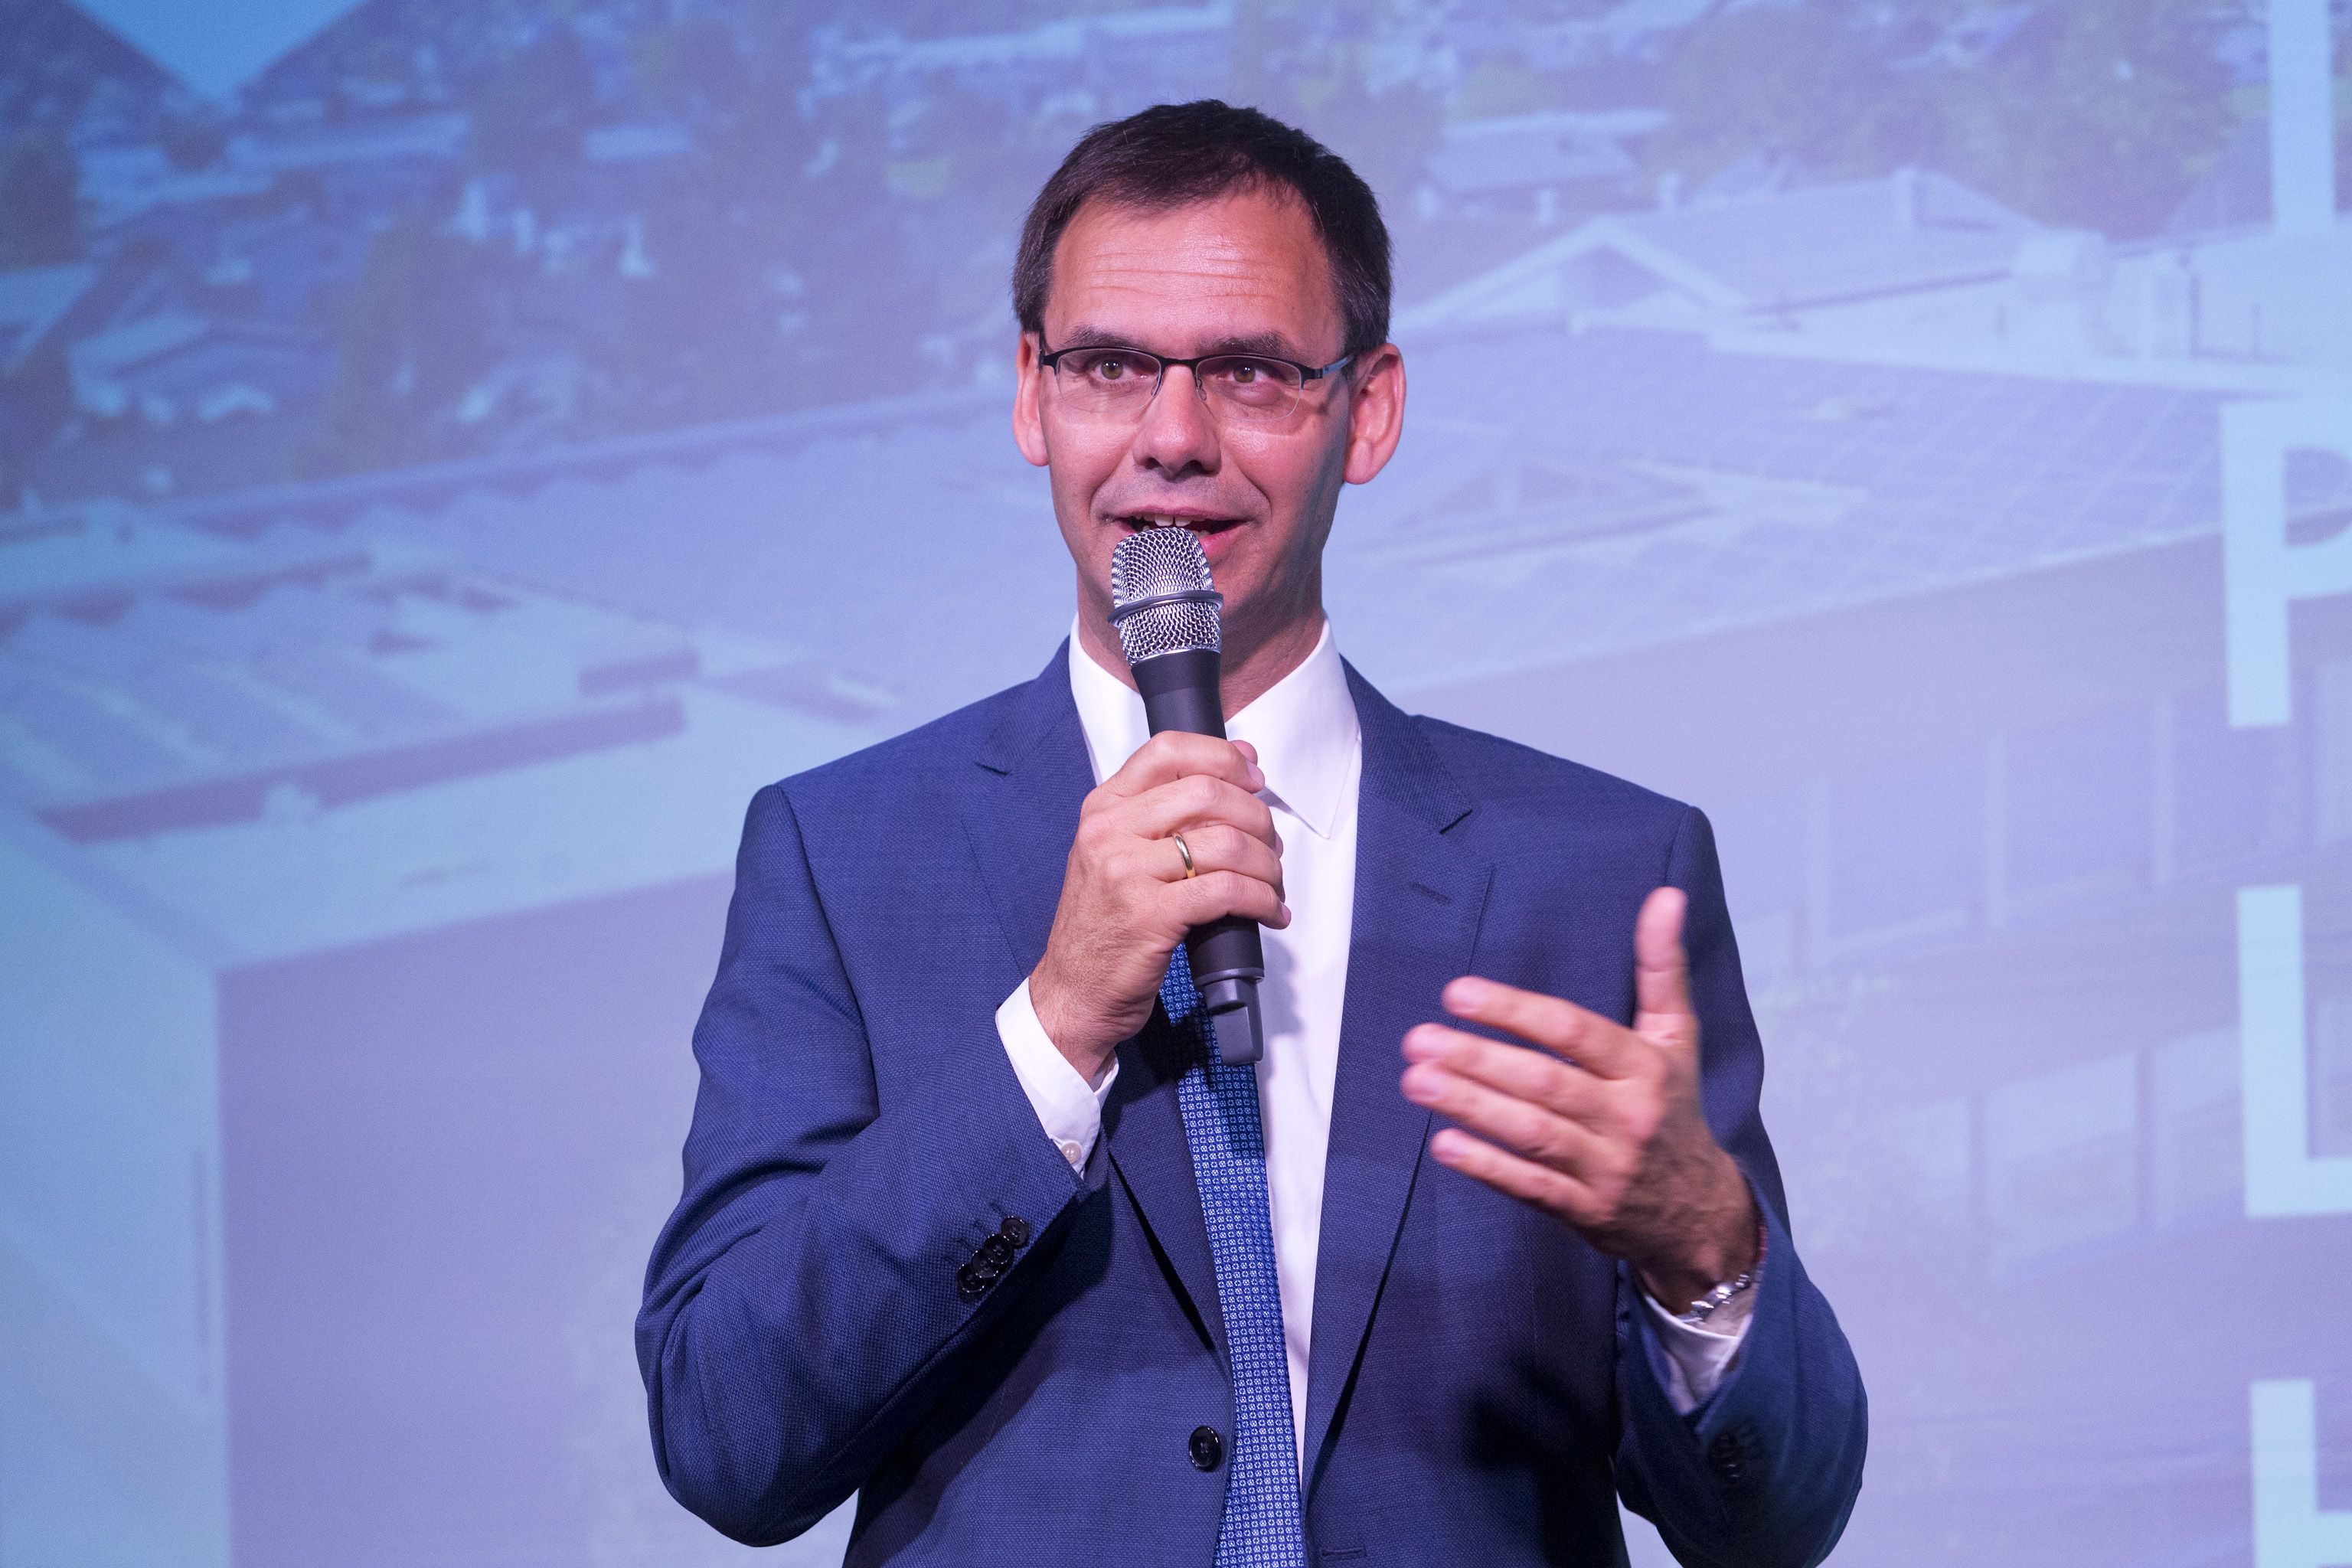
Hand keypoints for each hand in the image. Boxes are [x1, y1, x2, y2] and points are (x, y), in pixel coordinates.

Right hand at [1030, 731, 1289, 1080]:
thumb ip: (1158, 817)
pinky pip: (1228, 890)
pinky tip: (1270, 912)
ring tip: (1272, 884)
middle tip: (1271, 845)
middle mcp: (1110, 831)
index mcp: (1103, 808)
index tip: (1253, 776)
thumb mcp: (1114, 855)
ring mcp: (1128, 872)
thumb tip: (1235, 777)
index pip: (1167, 750)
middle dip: (1257, 816)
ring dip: (1266, 864)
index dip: (1223, 756)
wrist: (1074, 991)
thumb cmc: (1104, 925)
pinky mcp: (1151, 915)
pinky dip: (1262, 900)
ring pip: (1226, 842)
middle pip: (1207, 792)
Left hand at [1398, 887, 1756, 1309]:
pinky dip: (1488, 1167)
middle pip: (1545, 1083)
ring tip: (1416, 1080)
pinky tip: (1444, 1144)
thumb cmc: (1672, 1106)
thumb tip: (1666, 895)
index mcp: (1644, 1067)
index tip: (1458, 993)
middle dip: (1478, 1060)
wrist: (1696, 1209)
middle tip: (1418, 1039)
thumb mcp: (1676, 1035)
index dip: (1516, 1012)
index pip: (1574, 1033)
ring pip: (1532, 1134)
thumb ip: (1661, 966)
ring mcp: (1604, 1167)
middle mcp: (1626, 1116)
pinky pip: (1531, 1188)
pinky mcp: (1583, 1209)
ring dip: (1471, 1106)